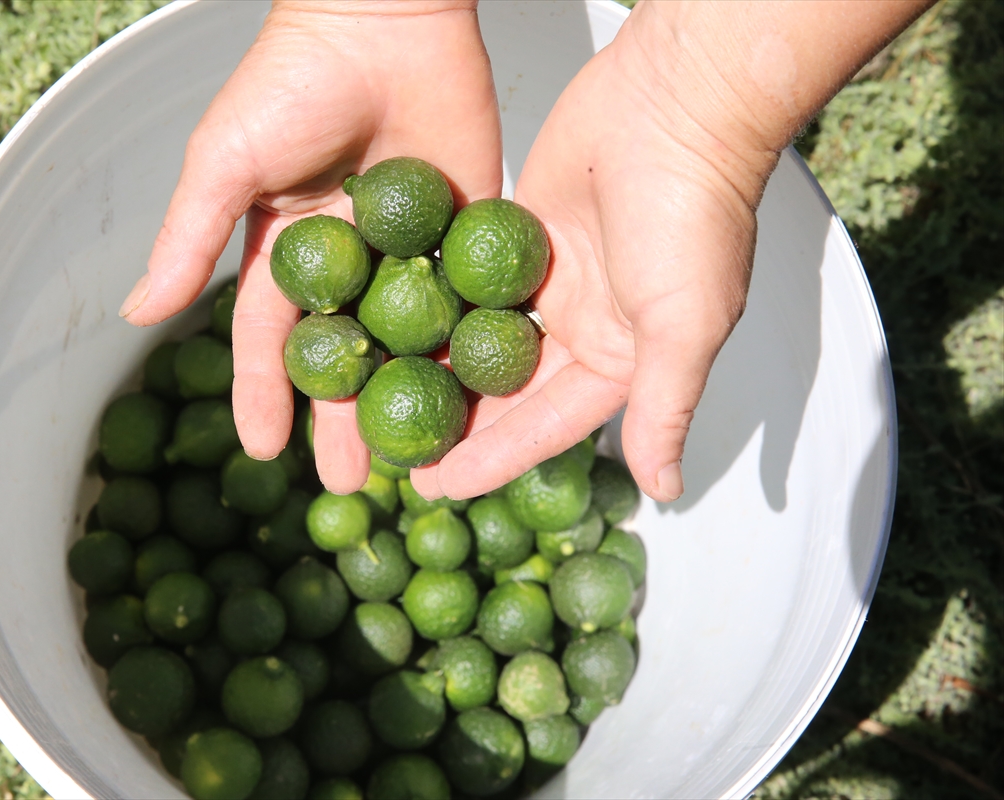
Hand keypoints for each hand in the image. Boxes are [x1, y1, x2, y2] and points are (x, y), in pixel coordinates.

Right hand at [121, 0, 501, 492]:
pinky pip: (471, 299)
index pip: (270, 338)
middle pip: (345, 357)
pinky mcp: (470, 230)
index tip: (262, 450)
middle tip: (346, 483)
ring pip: (411, 343)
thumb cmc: (291, 81)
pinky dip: (474, 347)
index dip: (263, 393)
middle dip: (342, 418)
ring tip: (416, 462)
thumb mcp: (225, 162)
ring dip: (410, 402)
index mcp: (289, 250)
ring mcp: (412, 252)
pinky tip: (477, 400)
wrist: (383, 16)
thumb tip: (138, 316)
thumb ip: (188, 238)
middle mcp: (351, 262)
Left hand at [410, 0, 929, 502]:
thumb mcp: (685, 324)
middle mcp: (579, 327)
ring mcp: (544, 280)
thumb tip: (664, 489)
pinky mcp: (513, 232)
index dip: (494, 456)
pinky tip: (380, 320)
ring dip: (433, 363)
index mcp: (619, 359)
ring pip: (476, 334)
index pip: (546, 422)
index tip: (439, 485)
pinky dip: (432, 299)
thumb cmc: (690, 214)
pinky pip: (466, 277)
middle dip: (453, 421)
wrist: (675, 102)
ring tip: (372, 392)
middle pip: (503, 387)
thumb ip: (665, 406)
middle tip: (393, 450)